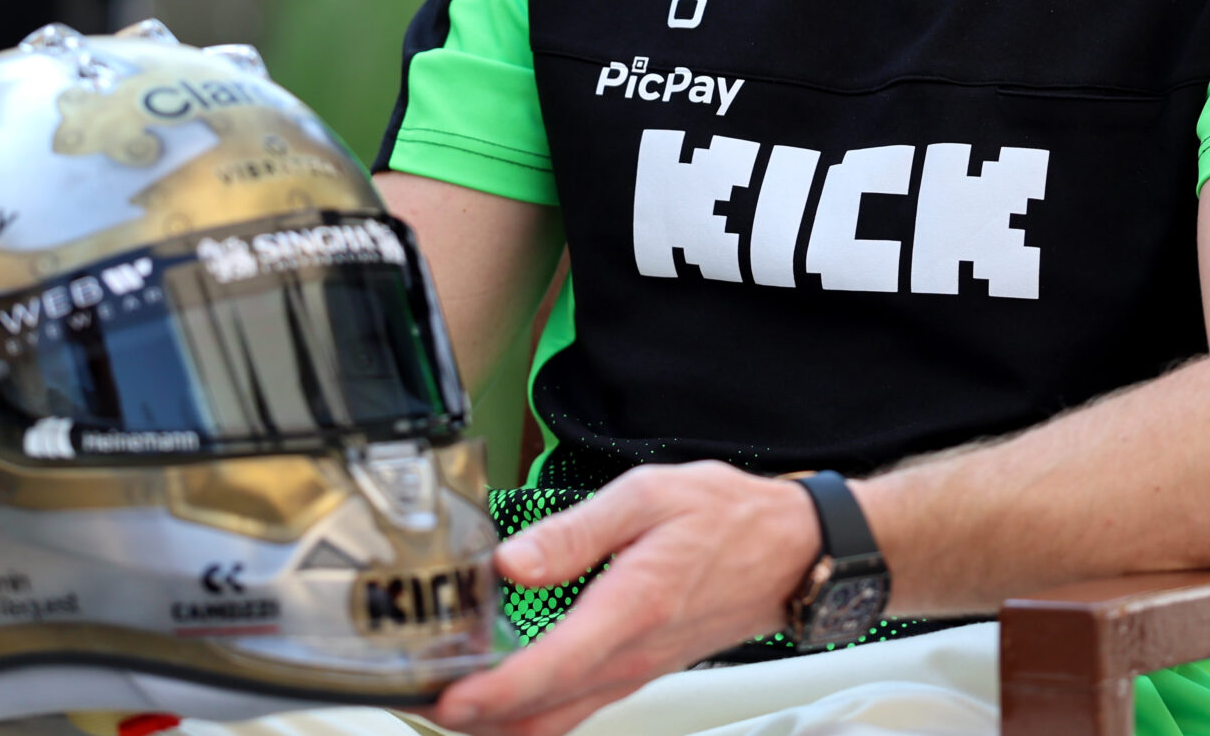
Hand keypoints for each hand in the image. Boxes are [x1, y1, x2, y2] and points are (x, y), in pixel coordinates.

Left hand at [432, 462, 822, 735]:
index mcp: (631, 608)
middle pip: (542, 715)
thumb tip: (512, 560)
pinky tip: (505, 696)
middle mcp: (632, 655)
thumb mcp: (648, 496)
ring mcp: (636, 671)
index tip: (445, 701)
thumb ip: (575, 530)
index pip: (550, 669)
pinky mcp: (640, 671)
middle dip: (477, 722)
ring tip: (448, 706)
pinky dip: (533, 713)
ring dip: (502, 724)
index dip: (491, 695)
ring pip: (558, 721)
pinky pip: (577, 707)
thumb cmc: (727, 518)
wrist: (790, 551)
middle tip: (419, 705)